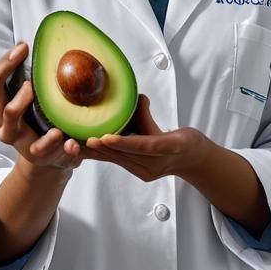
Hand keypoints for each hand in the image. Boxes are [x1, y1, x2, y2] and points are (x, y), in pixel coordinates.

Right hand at [0, 42, 82, 172]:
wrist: (49, 158)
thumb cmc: (37, 118)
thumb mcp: (30, 97)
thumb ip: (30, 76)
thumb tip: (40, 40)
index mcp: (0, 109)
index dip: (4, 64)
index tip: (23, 46)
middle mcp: (6, 129)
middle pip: (5, 111)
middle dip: (19, 98)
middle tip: (32, 84)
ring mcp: (24, 146)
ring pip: (28, 139)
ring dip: (38, 130)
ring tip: (55, 125)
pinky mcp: (44, 159)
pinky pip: (52, 154)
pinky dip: (63, 148)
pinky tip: (72, 142)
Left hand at [82, 94, 209, 181]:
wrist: (192, 161)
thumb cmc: (185, 142)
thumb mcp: (175, 125)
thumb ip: (151, 114)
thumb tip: (138, 97)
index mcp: (169, 150)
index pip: (144, 146)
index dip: (124, 142)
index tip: (105, 137)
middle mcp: (154, 166)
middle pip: (125, 156)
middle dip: (103, 148)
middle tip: (81, 138)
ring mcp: (145, 172)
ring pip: (118, 160)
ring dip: (98, 152)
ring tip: (78, 143)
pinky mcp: (138, 172)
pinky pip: (117, 161)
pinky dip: (102, 154)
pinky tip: (86, 149)